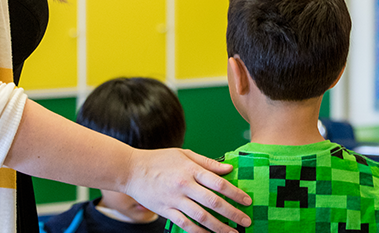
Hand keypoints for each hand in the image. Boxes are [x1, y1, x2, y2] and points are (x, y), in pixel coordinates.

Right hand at [124, 147, 251, 232]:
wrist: (131, 170)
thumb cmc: (160, 159)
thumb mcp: (184, 154)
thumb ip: (207, 162)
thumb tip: (229, 168)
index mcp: (191, 169)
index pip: (218, 183)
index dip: (235, 193)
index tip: (247, 201)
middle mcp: (184, 185)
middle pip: (213, 202)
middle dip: (233, 213)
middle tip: (246, 221)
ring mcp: (174, 200)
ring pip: (201, 217)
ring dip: (219, 227)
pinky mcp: (166, 211)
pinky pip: (185, 225)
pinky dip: (199, 232)